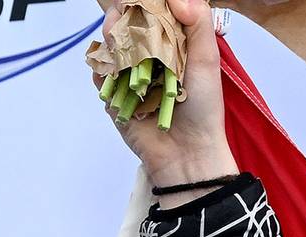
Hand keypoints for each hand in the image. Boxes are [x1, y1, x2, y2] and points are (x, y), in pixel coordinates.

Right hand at [96, 0, 236, 201]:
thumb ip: (198, 23)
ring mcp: (127, 72)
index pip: (147, 9)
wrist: (186, 153)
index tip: (137, 3)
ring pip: (106, 42)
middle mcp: (147, 53)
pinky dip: (104, 69)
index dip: (139, 2)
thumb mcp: (208, 60)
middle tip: (126, 25)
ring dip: (112, 41)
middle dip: (120, 17)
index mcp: (170, 41)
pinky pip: (98, 71)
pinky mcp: (112, 92)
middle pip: (121, 20)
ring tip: (125, 54)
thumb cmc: (202, 108)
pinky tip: (115, 75)